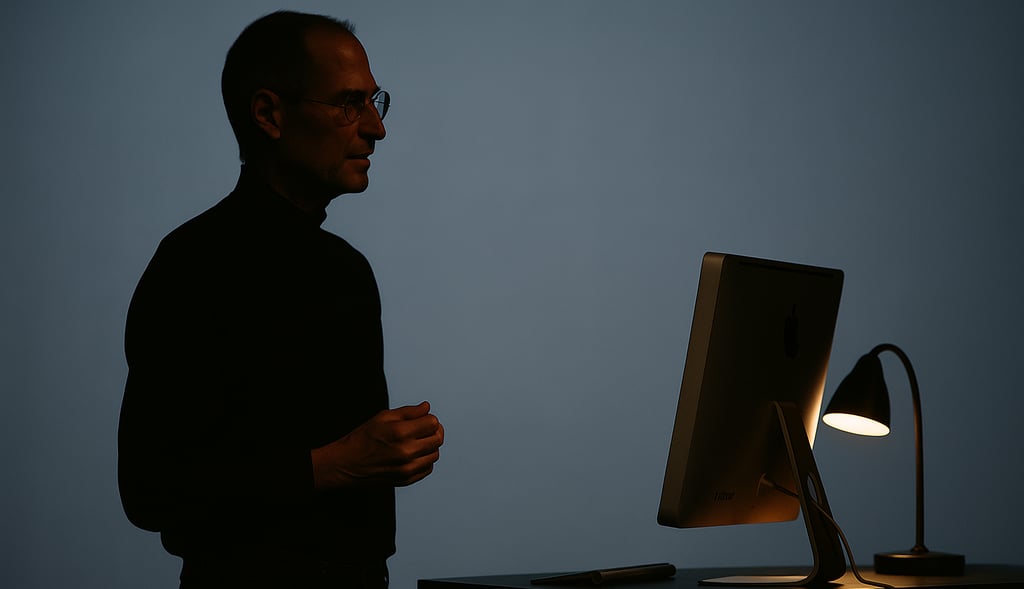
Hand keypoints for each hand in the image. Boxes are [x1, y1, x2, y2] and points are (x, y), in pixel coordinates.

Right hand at [311, 401, 443, 488]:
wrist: (347, 464)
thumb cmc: (364, 437)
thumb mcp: (383, 417)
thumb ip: (409, 412)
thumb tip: (427, 407)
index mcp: (401, 432)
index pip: (433, 423)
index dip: (430, 418)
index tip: (422, 419)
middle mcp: (406, 452)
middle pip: (437, 438)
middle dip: (434, 430)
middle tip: (425, 428)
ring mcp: (407, 468)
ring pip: (435, 454)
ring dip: (430, 446)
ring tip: (418, 441)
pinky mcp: (406, 479)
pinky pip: (428, 468)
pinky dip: (425, 460)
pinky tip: (415, 454)